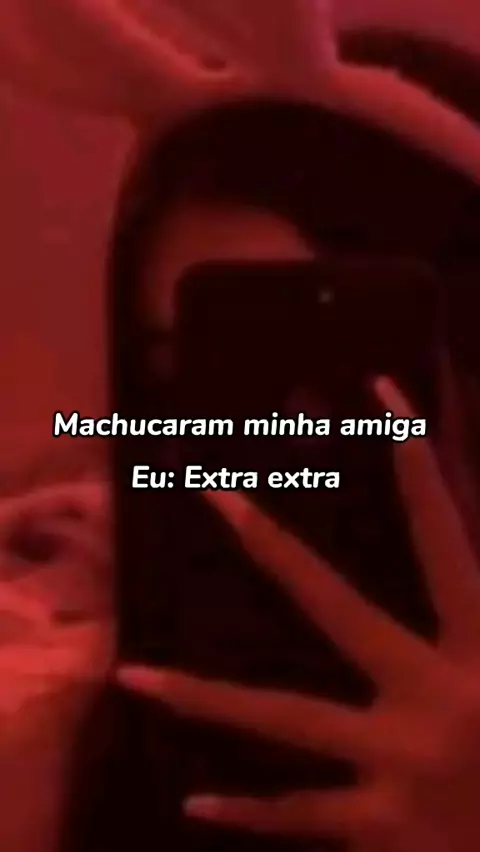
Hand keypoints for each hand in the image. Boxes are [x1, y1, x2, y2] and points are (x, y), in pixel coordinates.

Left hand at [118, 378, 479, 851]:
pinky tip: (194, 798)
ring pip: (285, 718)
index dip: (417, 464)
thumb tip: (455, 569)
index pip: (443, 537)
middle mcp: (430, 696)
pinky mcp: (379, 829)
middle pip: (336, 606)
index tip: (384, 397)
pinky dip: (249, 810)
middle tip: (215, 498)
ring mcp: (395, 764)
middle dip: (275, 547)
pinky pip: (299, 816)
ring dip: (205, 698)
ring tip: (135, 676)